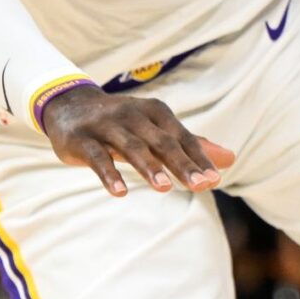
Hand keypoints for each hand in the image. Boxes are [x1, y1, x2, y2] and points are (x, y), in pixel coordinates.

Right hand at [39, 85, 235, 197]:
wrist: (69, 105)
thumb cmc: (123, 123)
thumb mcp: (157, 130)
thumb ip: (191, 145)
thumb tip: (230, 159)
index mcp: (156, 113)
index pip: (182, 138)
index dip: (198, 159)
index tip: (214, 180)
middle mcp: (133, 116)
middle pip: (161, 142)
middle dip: (182, 164)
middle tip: (201, 186)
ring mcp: (106, 126)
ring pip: (131, 147)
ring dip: (148, 167)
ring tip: (164, 188)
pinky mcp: (82, 140)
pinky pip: (97, 158)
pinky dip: (108, 175)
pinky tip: (120, 193)